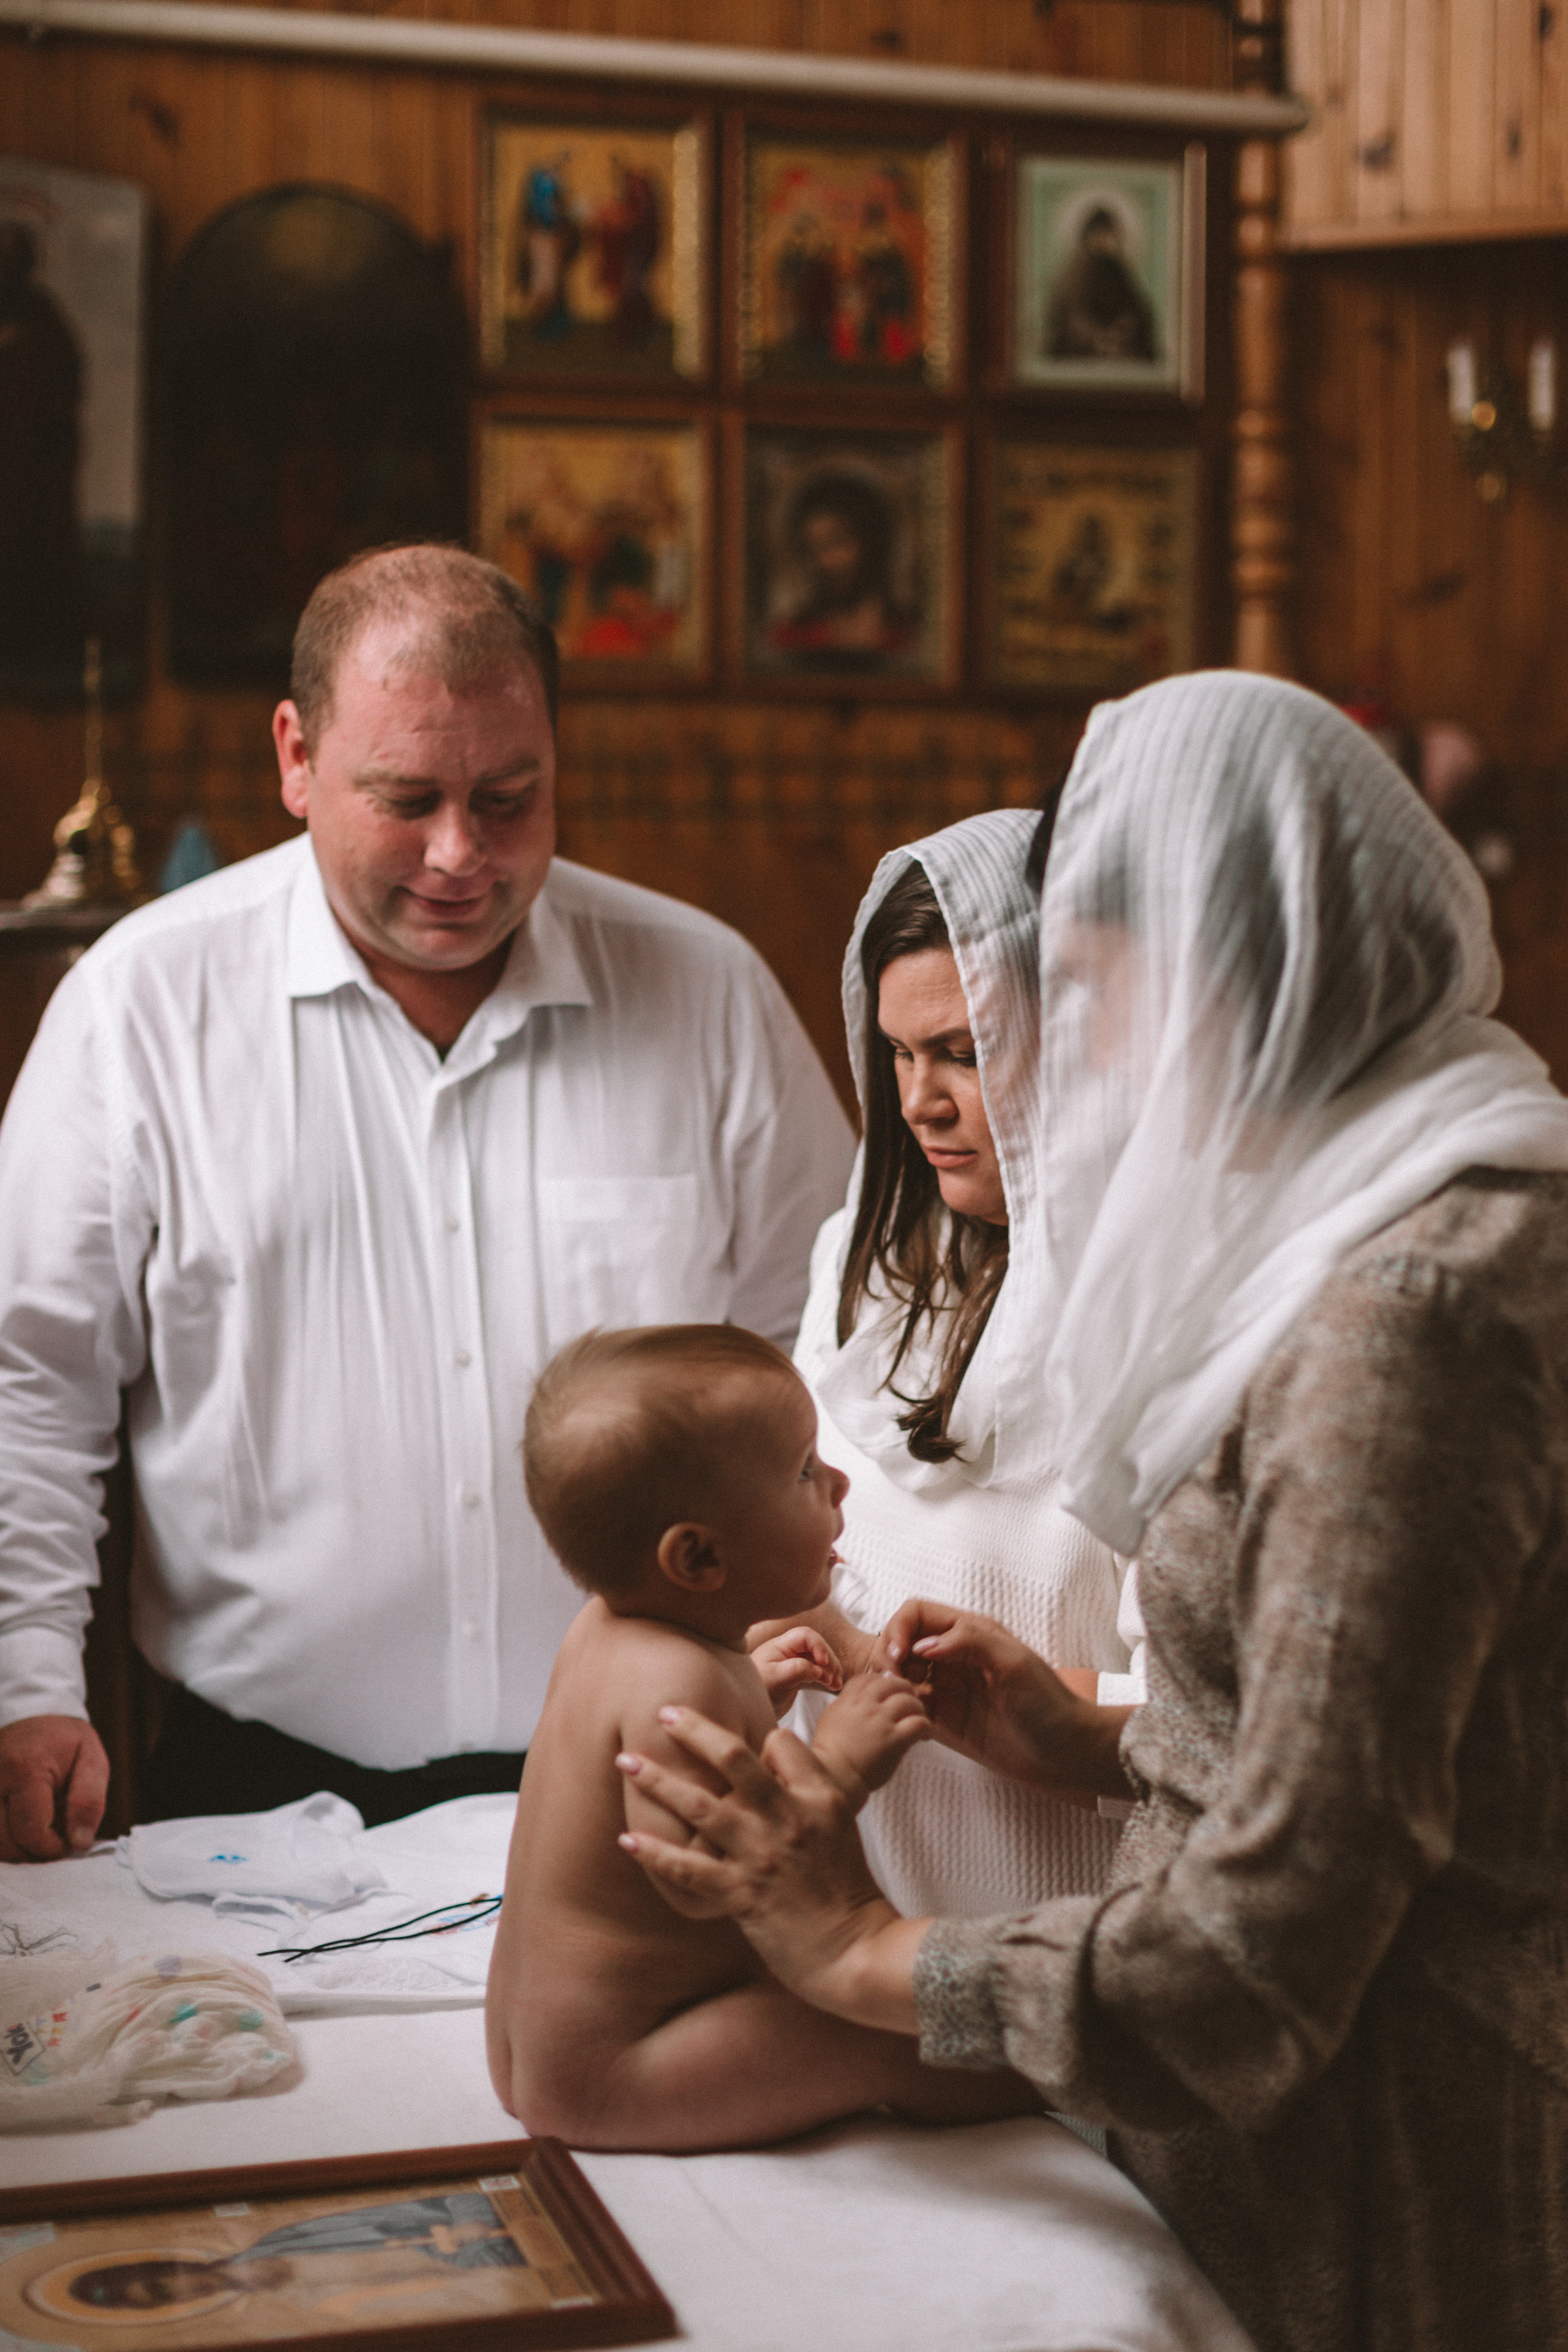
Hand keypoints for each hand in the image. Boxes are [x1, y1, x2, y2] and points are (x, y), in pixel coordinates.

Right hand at [0, 1714, 109, 1860]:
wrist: (33, 1715)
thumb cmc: (66, 1741)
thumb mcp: (91, 1760)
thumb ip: (89, 1801)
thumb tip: (79, 1843)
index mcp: (25, 1769)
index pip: (31, 1832)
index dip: (53, 1848)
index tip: (70, 1842)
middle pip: (5, 1844)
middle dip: (33, 1854)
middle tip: (55, 1842)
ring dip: (16, 1851)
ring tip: (40, 1836)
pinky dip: (3, 1841)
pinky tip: (21, 1832)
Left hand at [616, 1706, 921, 2027]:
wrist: (858, 1950)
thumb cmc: (848, 1889)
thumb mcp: (840, 1824)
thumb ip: (805, 1790)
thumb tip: (767, 1765)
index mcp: (818, 1796)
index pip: (779, 1743)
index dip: (754, 1736)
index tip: (726, 1739)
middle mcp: (788, 1817)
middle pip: (733, 1757)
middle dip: (693, 1730)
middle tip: (662, 1711)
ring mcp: (763, 1855)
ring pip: (700, 1806)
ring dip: (658, 1781)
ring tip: (625, 1760)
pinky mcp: (743, 1895)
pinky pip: (689, 1869)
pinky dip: (655, 1853)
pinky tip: (628, 1839)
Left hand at [747, 1599, 875, 1680]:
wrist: (747, 1709)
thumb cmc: (757, 1690)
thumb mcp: (774, 1679)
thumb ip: (795, 1670)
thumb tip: (818, 1670)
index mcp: (780, 1646)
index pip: (805, 1635)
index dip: (819, 1646)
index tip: (823, 1664)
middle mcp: (789, 1651)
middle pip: (816, 1646)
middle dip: (828, 1660)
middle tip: (832, 1679)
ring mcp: (795, 1663)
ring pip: (820, 1659)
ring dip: (832, 1669)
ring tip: (836, 1684)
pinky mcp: (799, 1676)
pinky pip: (819, 1671)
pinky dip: (828, 1677)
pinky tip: (833, 1687)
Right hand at [809, 1669, 931, 1803]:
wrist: (834, 1778)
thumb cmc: (830, 1753)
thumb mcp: (830, 1718)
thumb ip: (845, 1702)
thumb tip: (858, 1694)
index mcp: (849, 1700)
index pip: (870, 1679)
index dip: (882, 1682)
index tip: (888, 1692)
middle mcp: (866, 1706)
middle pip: (893, 1684)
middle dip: (904, 1689)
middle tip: (910, 1700)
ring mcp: (881, 1722)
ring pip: (909, 1701)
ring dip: (917, 1708)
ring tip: (918, 1718)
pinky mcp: (894, 1740)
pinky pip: (919, 1723)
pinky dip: (926, 1727)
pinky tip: (923, 1736)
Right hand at [874, 1601, 1133, 1806]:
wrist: (1067, 1754)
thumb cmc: (1048, 1705)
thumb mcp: (1013, 1663)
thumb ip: (969, 1641)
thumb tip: (923, 1644)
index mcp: (971, 1633)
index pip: (916, 1614)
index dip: (898, 1630)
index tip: (897, 1658)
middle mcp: (955, 1656)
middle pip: (901, 1642)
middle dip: (886, 1657)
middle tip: (887, 1684)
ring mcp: (950, 1688)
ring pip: (901, 1673)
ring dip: (890, 1684)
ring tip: (896, 1703)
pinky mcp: (947, 1720)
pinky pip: (910, 1705)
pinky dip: (900, 1708)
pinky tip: (908, 1720)